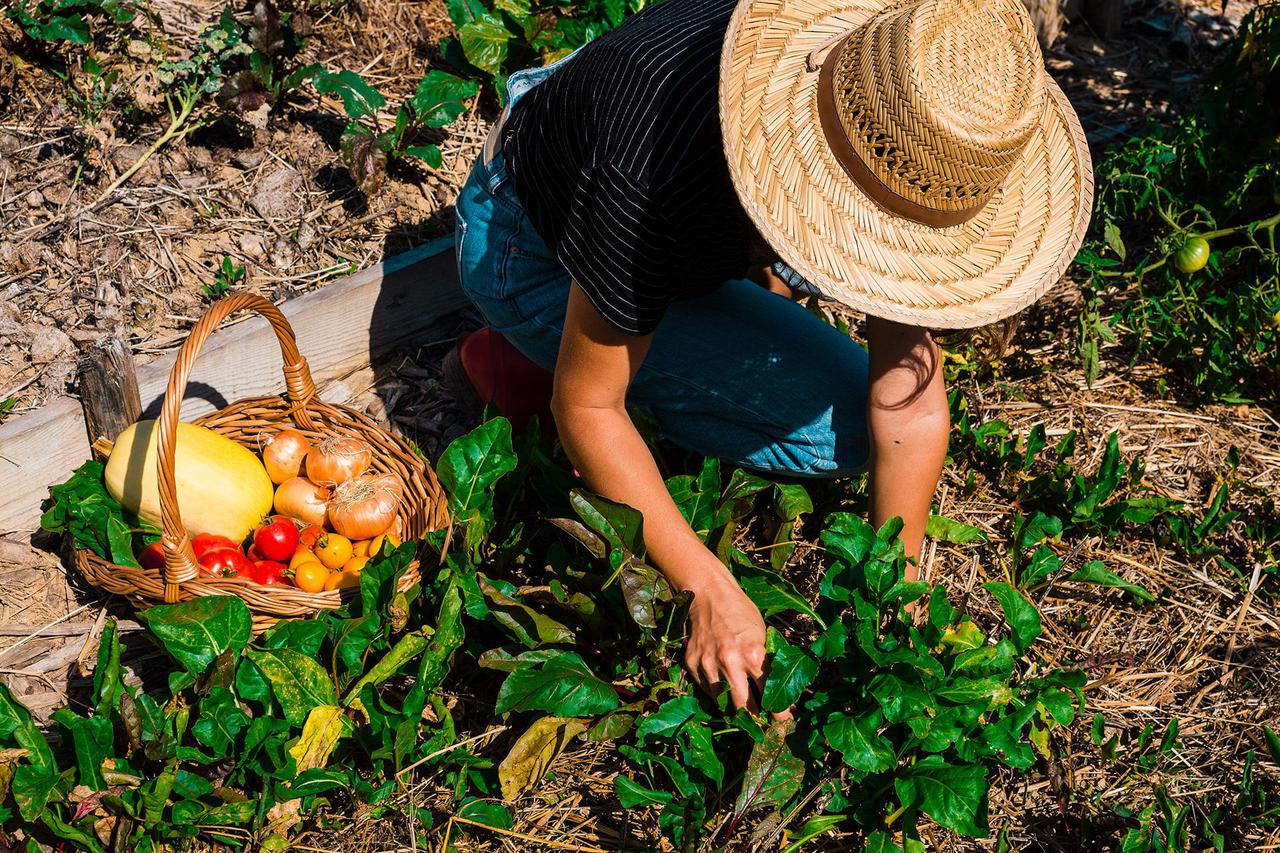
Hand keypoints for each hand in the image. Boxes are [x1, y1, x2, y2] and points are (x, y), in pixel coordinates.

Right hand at [683, 570, 767, 711]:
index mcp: (752, 654)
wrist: (708, 594)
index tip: (784, 721)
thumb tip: (776, 688)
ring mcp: (708, 665)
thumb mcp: (761, 634)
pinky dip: (716, 692)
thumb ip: (766, 662)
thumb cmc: (740, 612)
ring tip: (744, 711)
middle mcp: (729, 663)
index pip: (769, 693)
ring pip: (722, 702)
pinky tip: (724, 688)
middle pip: (744, 707)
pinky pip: (706, 689)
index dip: (779, 711)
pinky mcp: (692, 664)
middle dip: (756, 718)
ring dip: (734, 708)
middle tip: (763, 723)